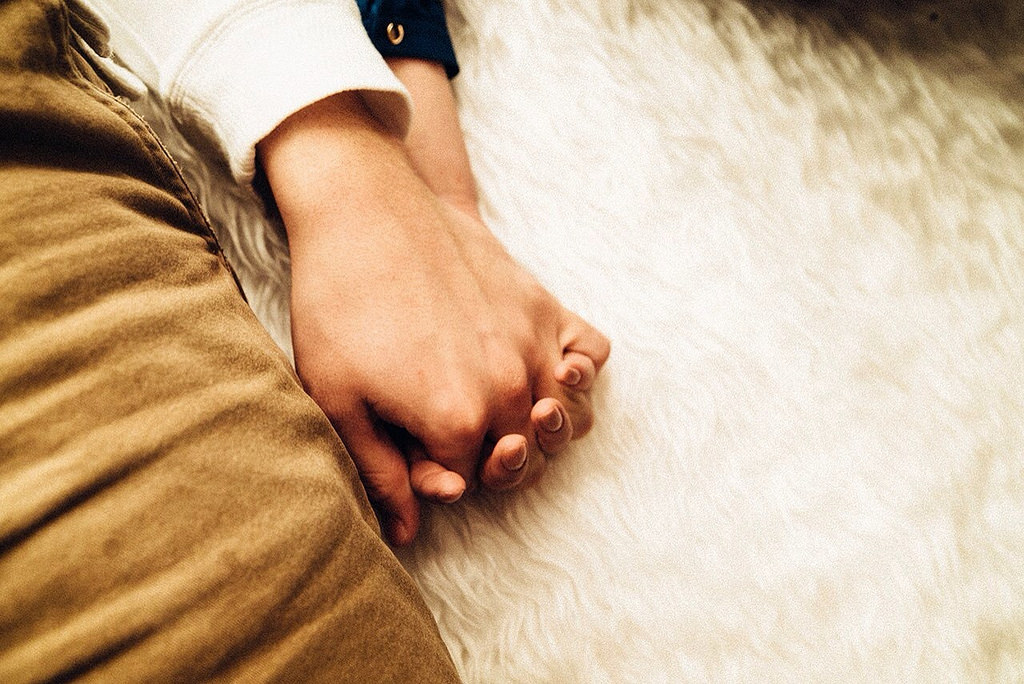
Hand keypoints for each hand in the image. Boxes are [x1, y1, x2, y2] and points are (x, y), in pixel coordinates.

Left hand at [258, 93, 608, 543]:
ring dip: (545, 428)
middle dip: (491, 457)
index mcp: (457, 418)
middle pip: (523, 453)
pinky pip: (592, 351)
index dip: (439, 471)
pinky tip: (552, 372)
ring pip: (566, 415)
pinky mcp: (543, 305)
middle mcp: (508, 385)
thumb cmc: (339, 305)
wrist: (367, 210)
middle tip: (457, 436)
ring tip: (514, 416)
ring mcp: (533, 342)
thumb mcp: (340, 398)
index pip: (469, 477)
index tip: (414, 449)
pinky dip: (581, 371)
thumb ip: (382, 472)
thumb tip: (407, 533)